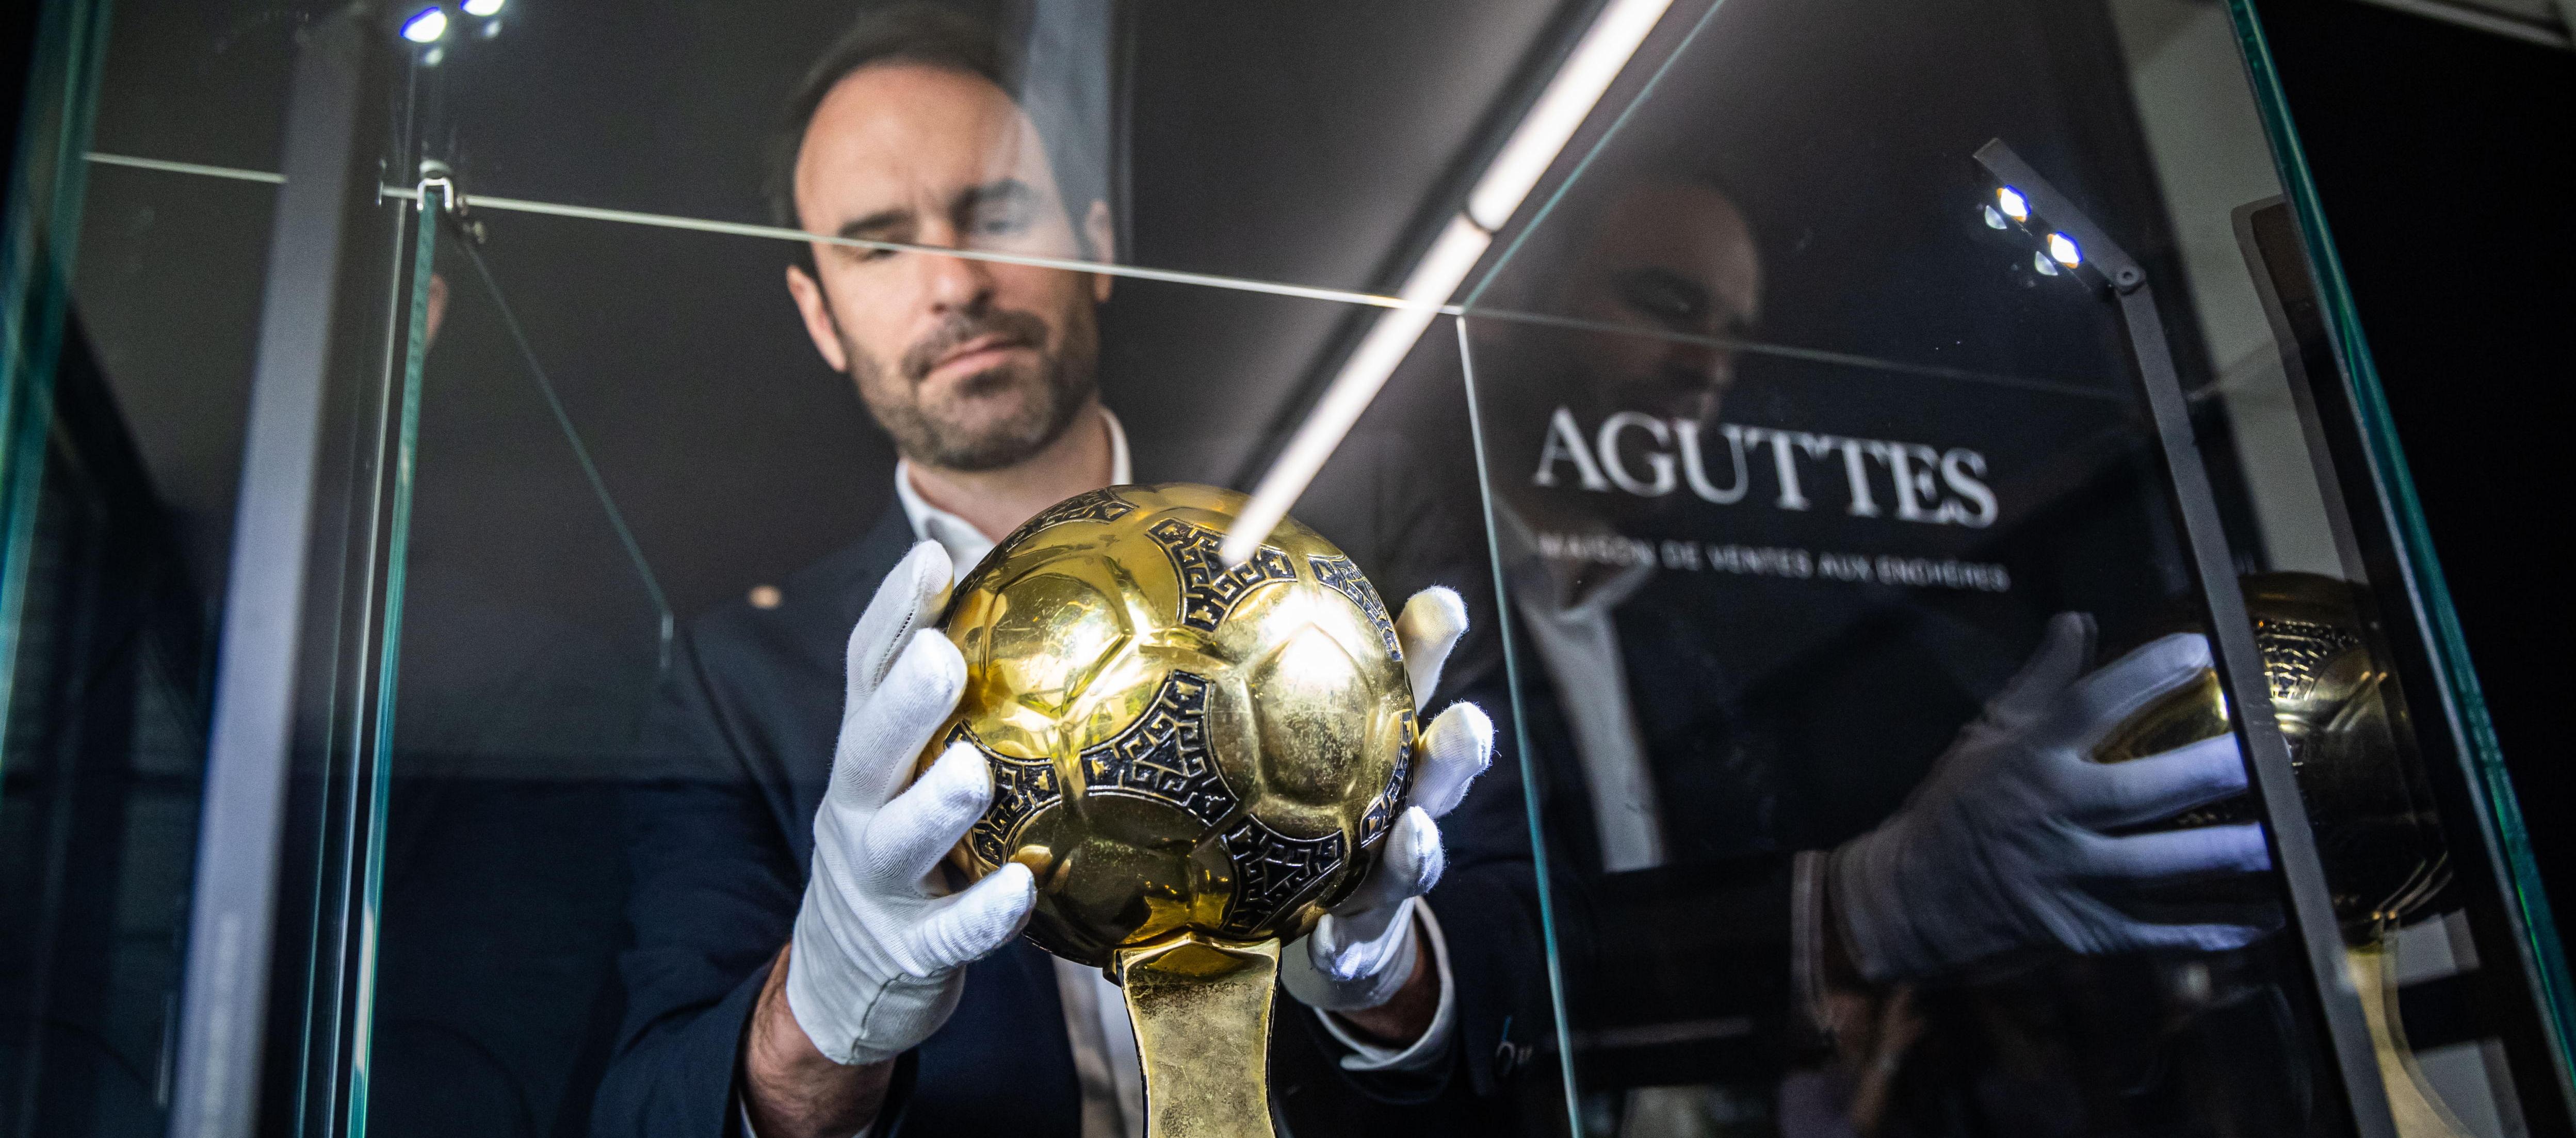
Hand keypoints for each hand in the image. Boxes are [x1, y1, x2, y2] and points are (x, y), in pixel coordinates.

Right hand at [784, 541, 1038, 1065]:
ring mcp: (878, 880)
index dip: (895, 612)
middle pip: (868, 746)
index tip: (931, 554)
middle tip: (941, 655)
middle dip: (903, 700)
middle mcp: (860, 807)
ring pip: (898, 840)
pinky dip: (981, 912)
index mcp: (869, 753)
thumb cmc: (913, 840)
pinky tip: (1022, 888)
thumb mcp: (916, 762)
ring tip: (973, 771)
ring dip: (934, 805)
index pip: (868, 670)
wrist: (849, 978)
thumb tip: (985, 556)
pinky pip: (948, 931)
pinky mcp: (908, 947)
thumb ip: (958, 680)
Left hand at [1279, 587, 1493, 1022]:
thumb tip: (1202, 586)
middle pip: (1444, 772)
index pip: (1419, 684)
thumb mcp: (1297, 752)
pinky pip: (1352, 943)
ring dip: (1420, 847)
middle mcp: (1405, 807)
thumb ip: (1263, 687)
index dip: (1436, 643)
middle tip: (1464, 723)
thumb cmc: (1309, 821)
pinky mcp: (1362, 939)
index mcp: (1389, 751)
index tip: (1442, 604)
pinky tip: (1326, 938)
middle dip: (1461, 748)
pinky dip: (1343, 941)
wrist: (1329, 935)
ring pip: (1419, 858)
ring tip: (1415, 833)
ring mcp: (1390, 877)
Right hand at [1829, 613, 2273, 981]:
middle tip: (2263, 756)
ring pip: (2160, 867)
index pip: (2089, 704)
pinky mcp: (2082, 932)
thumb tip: (2080, 622)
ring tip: (2280, 838)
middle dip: (2208, 772)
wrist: (1909, 900)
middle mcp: (2050, 816)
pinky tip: (2262, 917)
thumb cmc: (1953, 808)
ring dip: (2226, 854)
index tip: (2198, 649)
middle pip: (2140, 791)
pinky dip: (2212, 928)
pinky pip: (2158, 932)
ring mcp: (2068, 878)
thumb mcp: (1984, 737)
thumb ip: (2038, 683)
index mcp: (2026, 760)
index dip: (2145, 673)